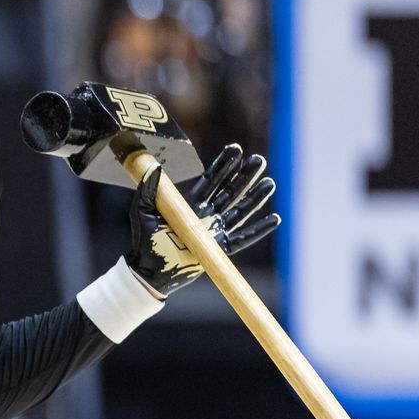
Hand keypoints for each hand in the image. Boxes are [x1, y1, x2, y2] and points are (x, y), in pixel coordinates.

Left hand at [126, 144, 280, 296]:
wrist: (149, 269)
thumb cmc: (145, 238)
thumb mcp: (143, 209)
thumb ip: (149, 188)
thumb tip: (154, 166)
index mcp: (190, 203)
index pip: (211, 180)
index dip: (224, 165)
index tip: (236, 149)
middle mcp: (205, 215)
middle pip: (230, 191)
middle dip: (244, 176)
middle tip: (259, 160)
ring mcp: (214, 231)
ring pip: (240, 211)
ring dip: (255, 198)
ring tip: (269, 183)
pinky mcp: (219, 249)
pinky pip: (243, 239)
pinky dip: (258, 230)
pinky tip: (274, 219)